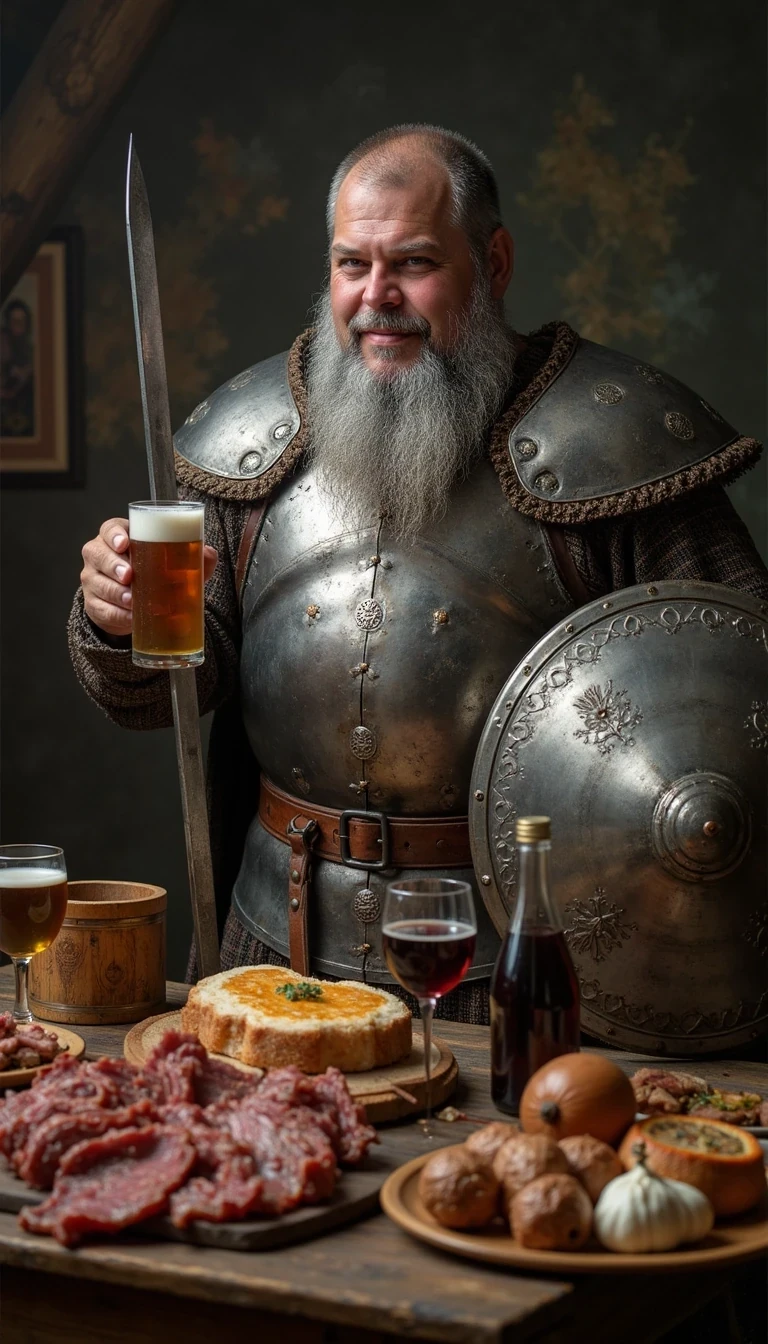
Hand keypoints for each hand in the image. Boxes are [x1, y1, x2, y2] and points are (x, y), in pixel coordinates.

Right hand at [80, 517, 217, 637]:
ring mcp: (92, 579)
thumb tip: (208, 553)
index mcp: (118, 536)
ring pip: (96, 582)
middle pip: (97, 553)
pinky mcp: (93, 603)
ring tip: (132, 599)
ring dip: (115, 591)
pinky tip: (130, 616)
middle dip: (113, 564)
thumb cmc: (155, 573)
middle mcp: (100, 554)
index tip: (124, 544)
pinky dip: (116, 613)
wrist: (138, 606)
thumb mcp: (174, 563)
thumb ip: (193, 555)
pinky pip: (100, 608)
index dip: (114, 534)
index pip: (109, 528)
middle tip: (130, 575)